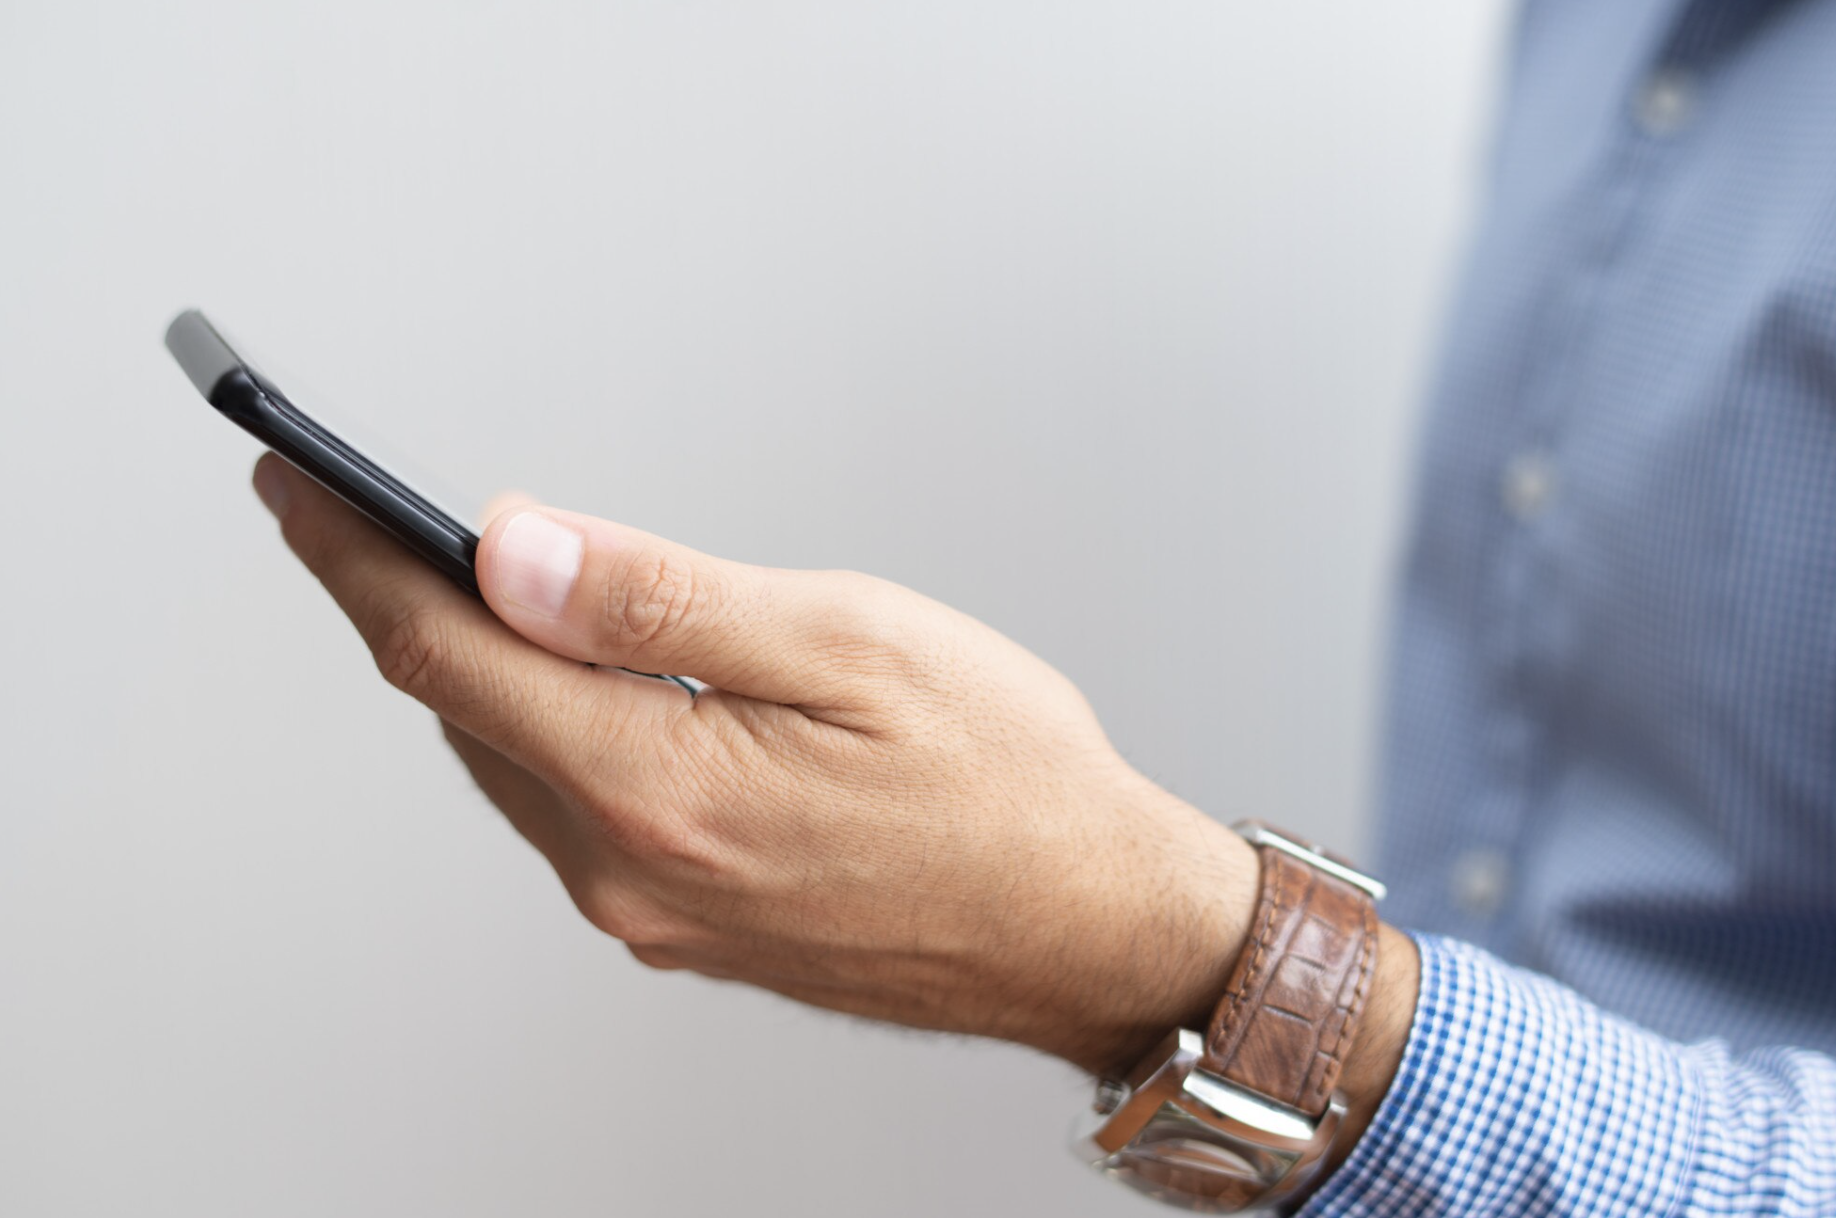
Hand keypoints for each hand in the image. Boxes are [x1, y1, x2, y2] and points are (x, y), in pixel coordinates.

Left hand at [251, 454, 1266, 1075]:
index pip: (448, 651)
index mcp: (659, 786)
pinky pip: (572, 811)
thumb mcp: (850, 646)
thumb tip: (513, 551)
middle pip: (465, 710)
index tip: (295, 487)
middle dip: (405, 602)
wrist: (1092, 926)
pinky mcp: (687, 923)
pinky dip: (547, 731)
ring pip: (514, 764)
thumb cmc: (1009, 784)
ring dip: (480, 668)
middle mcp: (632, 869)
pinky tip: (575, 684)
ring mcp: (656, 910)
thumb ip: (663, 601)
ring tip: (465, 582)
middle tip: (361, 513)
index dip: (356, 556)